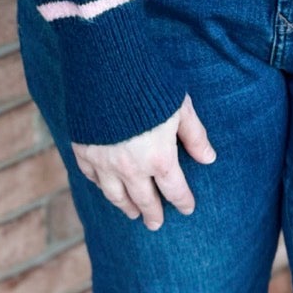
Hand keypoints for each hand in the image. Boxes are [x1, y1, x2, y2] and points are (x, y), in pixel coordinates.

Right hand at [71, 93, 215, 230]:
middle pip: (144, 199)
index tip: (188, 209)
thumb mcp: (181, 107)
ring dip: (126, 206)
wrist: (107, 68)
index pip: (175, 190)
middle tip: (155, 224)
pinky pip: (92, 177)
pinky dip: (101, 186)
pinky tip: (105, 188)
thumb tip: (209, 158)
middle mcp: (131, 168)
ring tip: (132, 213)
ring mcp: (104, 162)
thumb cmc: (150, 83)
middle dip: (153, 213)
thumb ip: (195, 136)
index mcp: (159, 158)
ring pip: (115, 195)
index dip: (183, 201)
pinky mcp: (83, 150)